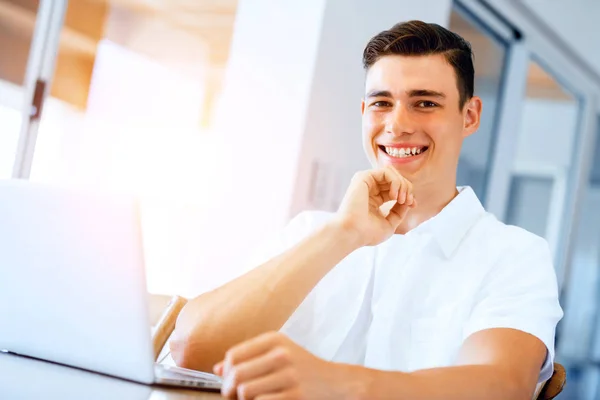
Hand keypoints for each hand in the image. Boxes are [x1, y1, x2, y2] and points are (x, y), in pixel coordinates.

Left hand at [215, 332, 353, 399]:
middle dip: (229, 390)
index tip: (228, 381)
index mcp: (275, 340)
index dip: (225, 372)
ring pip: (244, 392)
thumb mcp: (279, 353)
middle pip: (235, 375)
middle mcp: (281, 355)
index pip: (233, 355)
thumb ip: (249, 357)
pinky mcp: (294, 396)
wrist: (336, 384)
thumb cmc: (304, 368)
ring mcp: (288, 376)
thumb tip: (217, 368)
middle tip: (233, 396)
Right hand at [334, 165, 415, 246]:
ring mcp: (365, 182)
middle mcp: (369, 189)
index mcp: (374, 199)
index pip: (395, 189)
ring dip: (402, 184)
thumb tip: (408, 201)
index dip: (408, 194)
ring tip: (402, 199)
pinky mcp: (363, 177)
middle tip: (408, 201)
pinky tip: (394, 195)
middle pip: (395, 178)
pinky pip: (386, 171)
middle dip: (407, 188)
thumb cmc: (367, 233)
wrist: (353, 233)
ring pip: (391, 172)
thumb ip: (399, 211)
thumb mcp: (390, 223)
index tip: (413, 204)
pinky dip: (395, 181)